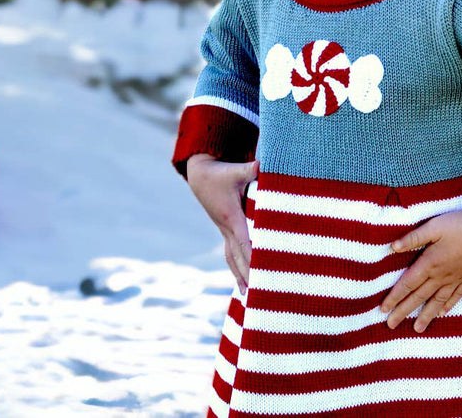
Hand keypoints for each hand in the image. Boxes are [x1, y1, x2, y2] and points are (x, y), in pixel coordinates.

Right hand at [186, 154, 258, 294]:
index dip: (253, 258)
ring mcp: (224, 231)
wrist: (200, 175)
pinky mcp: (225, 230)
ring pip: (232, 258)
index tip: (261, 274)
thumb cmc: (220, 173)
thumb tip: (262, 165)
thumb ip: (250, 169)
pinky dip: (237, 268)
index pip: (245, 242)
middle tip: (259, 295)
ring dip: (240, 276)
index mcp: (231, 217)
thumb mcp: (235, 170)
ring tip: (249, 297)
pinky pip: (231, 254)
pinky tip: (243, 281)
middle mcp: (226, 228)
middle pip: (238, 257)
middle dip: (249, 275)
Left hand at [379, 210, 461, 331]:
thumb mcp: (433, 227)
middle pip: (419, 297)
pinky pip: (456, 296)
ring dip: (425, 315)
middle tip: (391, 325)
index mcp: (429, 263)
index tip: (383, 310)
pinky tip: (442, 313)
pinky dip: (448, 305)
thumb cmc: (460, 226)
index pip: (407, 284)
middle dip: (403, 311)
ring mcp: (456, 278)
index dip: (394, 297)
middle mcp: (440, 276)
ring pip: (437, 301)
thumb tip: (392, 247)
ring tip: (417, 328)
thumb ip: (413, 238)